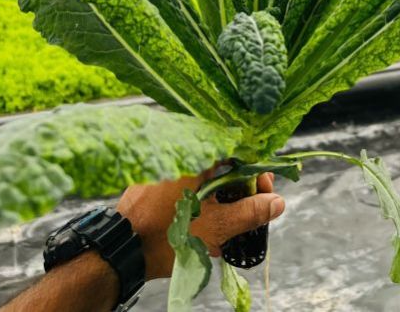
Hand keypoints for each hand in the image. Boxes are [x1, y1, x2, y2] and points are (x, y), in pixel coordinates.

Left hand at [117, 169, 284, 278]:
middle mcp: (180, 153)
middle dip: (240, 187)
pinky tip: (207, 223)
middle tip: (251, 210)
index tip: (265, 192)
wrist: (123, 251)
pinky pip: (188, 181)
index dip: (256, 172)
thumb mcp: (216, 226)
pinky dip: (202, 197)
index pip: (238, 150)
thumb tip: (276, 202)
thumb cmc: (167, 235)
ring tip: (230, 224)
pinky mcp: (156, 180)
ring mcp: (166, 166)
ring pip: (206, 174)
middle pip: (223, 162)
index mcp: (195, 156)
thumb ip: (250, 212)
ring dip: (222, 196)